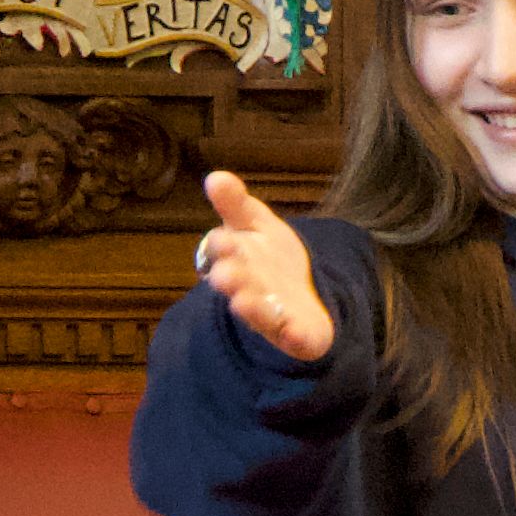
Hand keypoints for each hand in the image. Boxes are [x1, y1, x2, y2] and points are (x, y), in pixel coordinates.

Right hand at [190, 171, 332, 364]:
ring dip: (250, 308)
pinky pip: (292, 338)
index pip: (222, 251)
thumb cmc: (269, 256)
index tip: (222, 240)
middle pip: (236, 284)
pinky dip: (292, 335)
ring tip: (242, 302)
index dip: (221, 246)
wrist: (300, 294)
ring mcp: (270, 314)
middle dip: (230, 279)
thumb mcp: (256, 223)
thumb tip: (214, 177)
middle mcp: (247, 289)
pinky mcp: (294, 334)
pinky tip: (293, 331)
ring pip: (258, 313)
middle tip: (224, 274)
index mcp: (234, 260)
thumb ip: (236, 204)